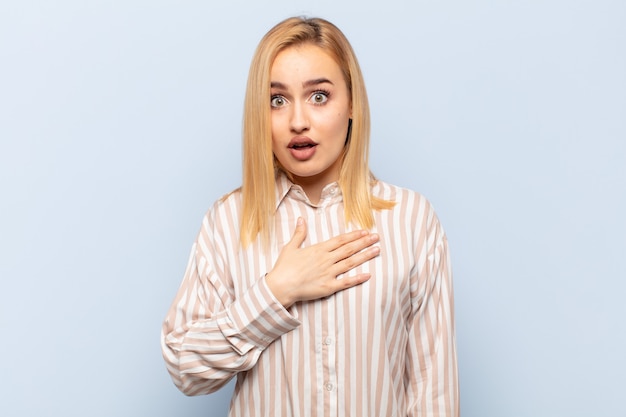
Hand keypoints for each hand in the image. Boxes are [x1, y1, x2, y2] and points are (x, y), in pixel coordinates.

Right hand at [265, 217, 379, 307]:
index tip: (364, 231)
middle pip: (349, 249)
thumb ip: (299, 233)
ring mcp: (328, 273)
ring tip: (377, 251)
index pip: (340, 240)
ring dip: (365, 256)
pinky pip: (346, 282)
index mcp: (318, 249)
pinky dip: (358, 278)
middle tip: (377, 237)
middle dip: (364, 242)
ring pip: (350, 263)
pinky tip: (368, 274)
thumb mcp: (290, 247)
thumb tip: (300, 219)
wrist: (280, 286)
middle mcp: (326, 260)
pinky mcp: (328, 287)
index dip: (353, 235)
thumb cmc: (284, 268)